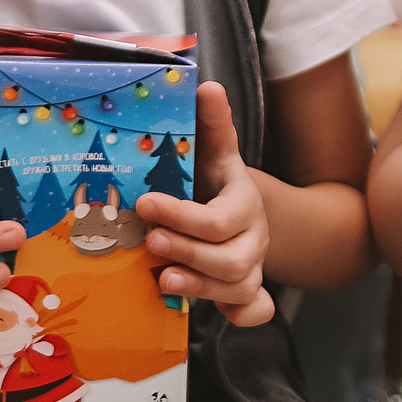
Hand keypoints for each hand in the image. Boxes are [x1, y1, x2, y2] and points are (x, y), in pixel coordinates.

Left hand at [136, 82, 274, 326]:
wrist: (239, 211)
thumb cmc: (214, 182)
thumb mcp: (214, 153)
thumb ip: (210, 124)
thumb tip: (205, 84)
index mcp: (245, 201)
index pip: (224, 217)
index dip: (184, 214)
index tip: (145, 203)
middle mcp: (254, 236)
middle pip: (234, 258)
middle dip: (191, 253)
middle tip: (151, 244)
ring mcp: (252, 266)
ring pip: (238, 286)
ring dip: (201, 286)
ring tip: (163, 279)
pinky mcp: (246, 291)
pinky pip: (256, 310)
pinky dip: (245, 316)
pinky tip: (223, 316)